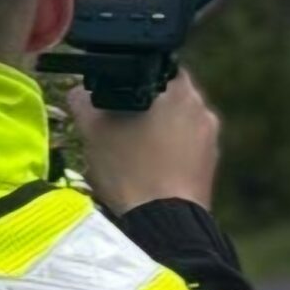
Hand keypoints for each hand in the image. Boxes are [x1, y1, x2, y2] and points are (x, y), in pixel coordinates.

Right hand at [67, 71, 220, 213]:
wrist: (163, 222)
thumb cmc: (129, 169)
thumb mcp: (94, 131)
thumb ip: (83, 101)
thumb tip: (78, 91)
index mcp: (179, 89)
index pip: (157, 67)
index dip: (133, 78)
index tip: (116, 95)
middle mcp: (203, 108)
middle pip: (168, 98)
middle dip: (145, 108)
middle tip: (119, 126)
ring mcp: (211, 139)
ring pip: (178, 125)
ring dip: (157, 133)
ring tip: (131, 154)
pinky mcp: (211, 166)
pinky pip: (187, 150)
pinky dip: (169, 155)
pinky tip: (148, 172)